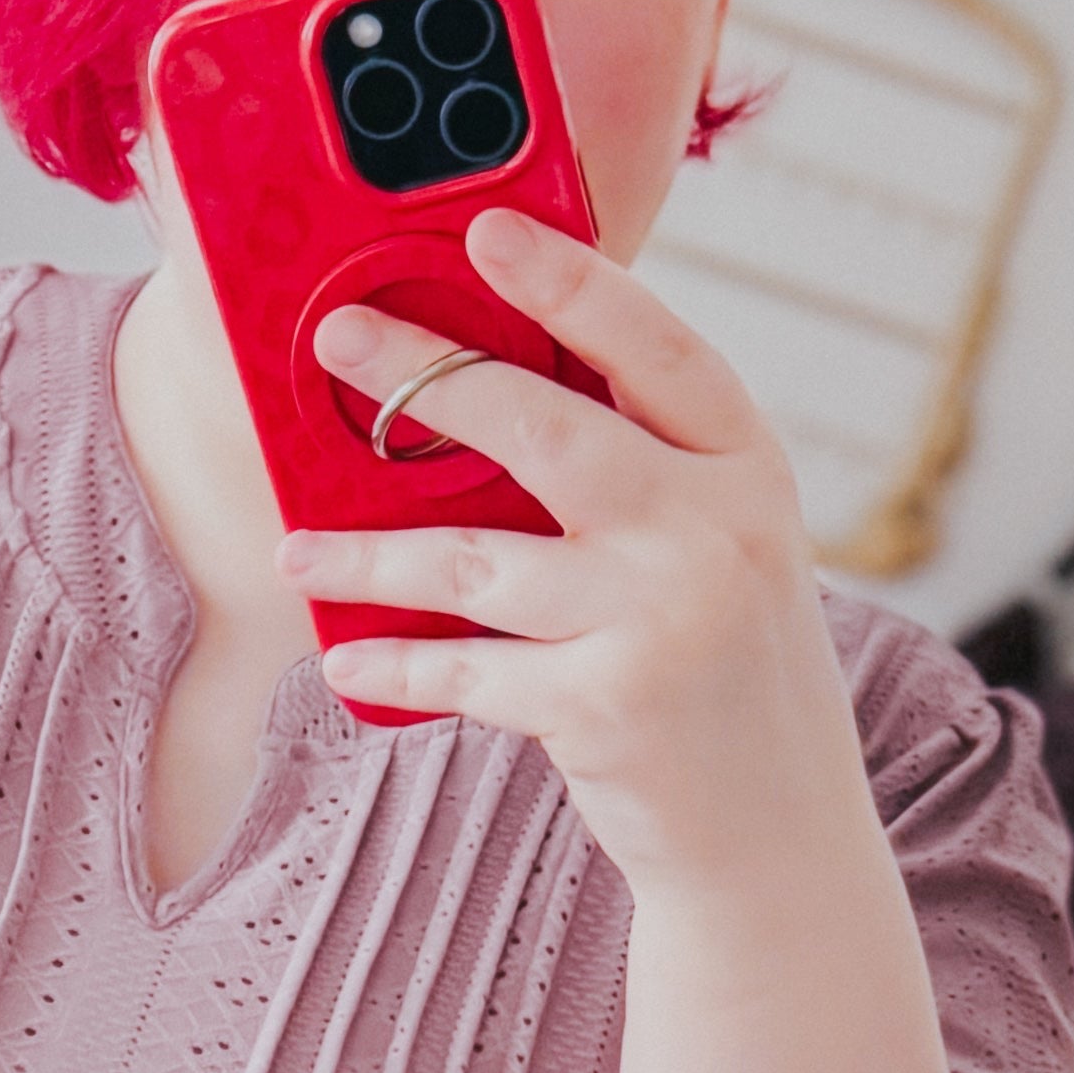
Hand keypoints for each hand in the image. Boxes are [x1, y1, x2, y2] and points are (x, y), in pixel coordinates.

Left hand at [286, 208, 870, 902]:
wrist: (778, 841)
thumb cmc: (724, 678)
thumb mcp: (721, 552)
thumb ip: (641, 477)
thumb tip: (483, 399)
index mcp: (747, 469)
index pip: (655, 346)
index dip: (570, 281)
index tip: (485, 231)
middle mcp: (715, 531)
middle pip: (543, 427)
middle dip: (425, 378)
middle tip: (336, 339)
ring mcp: (663, 618)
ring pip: (474, 559)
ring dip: (367, 554)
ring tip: (295, 548)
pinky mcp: (609, 707)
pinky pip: (469, 668)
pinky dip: (399, 666)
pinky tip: (349, 663)